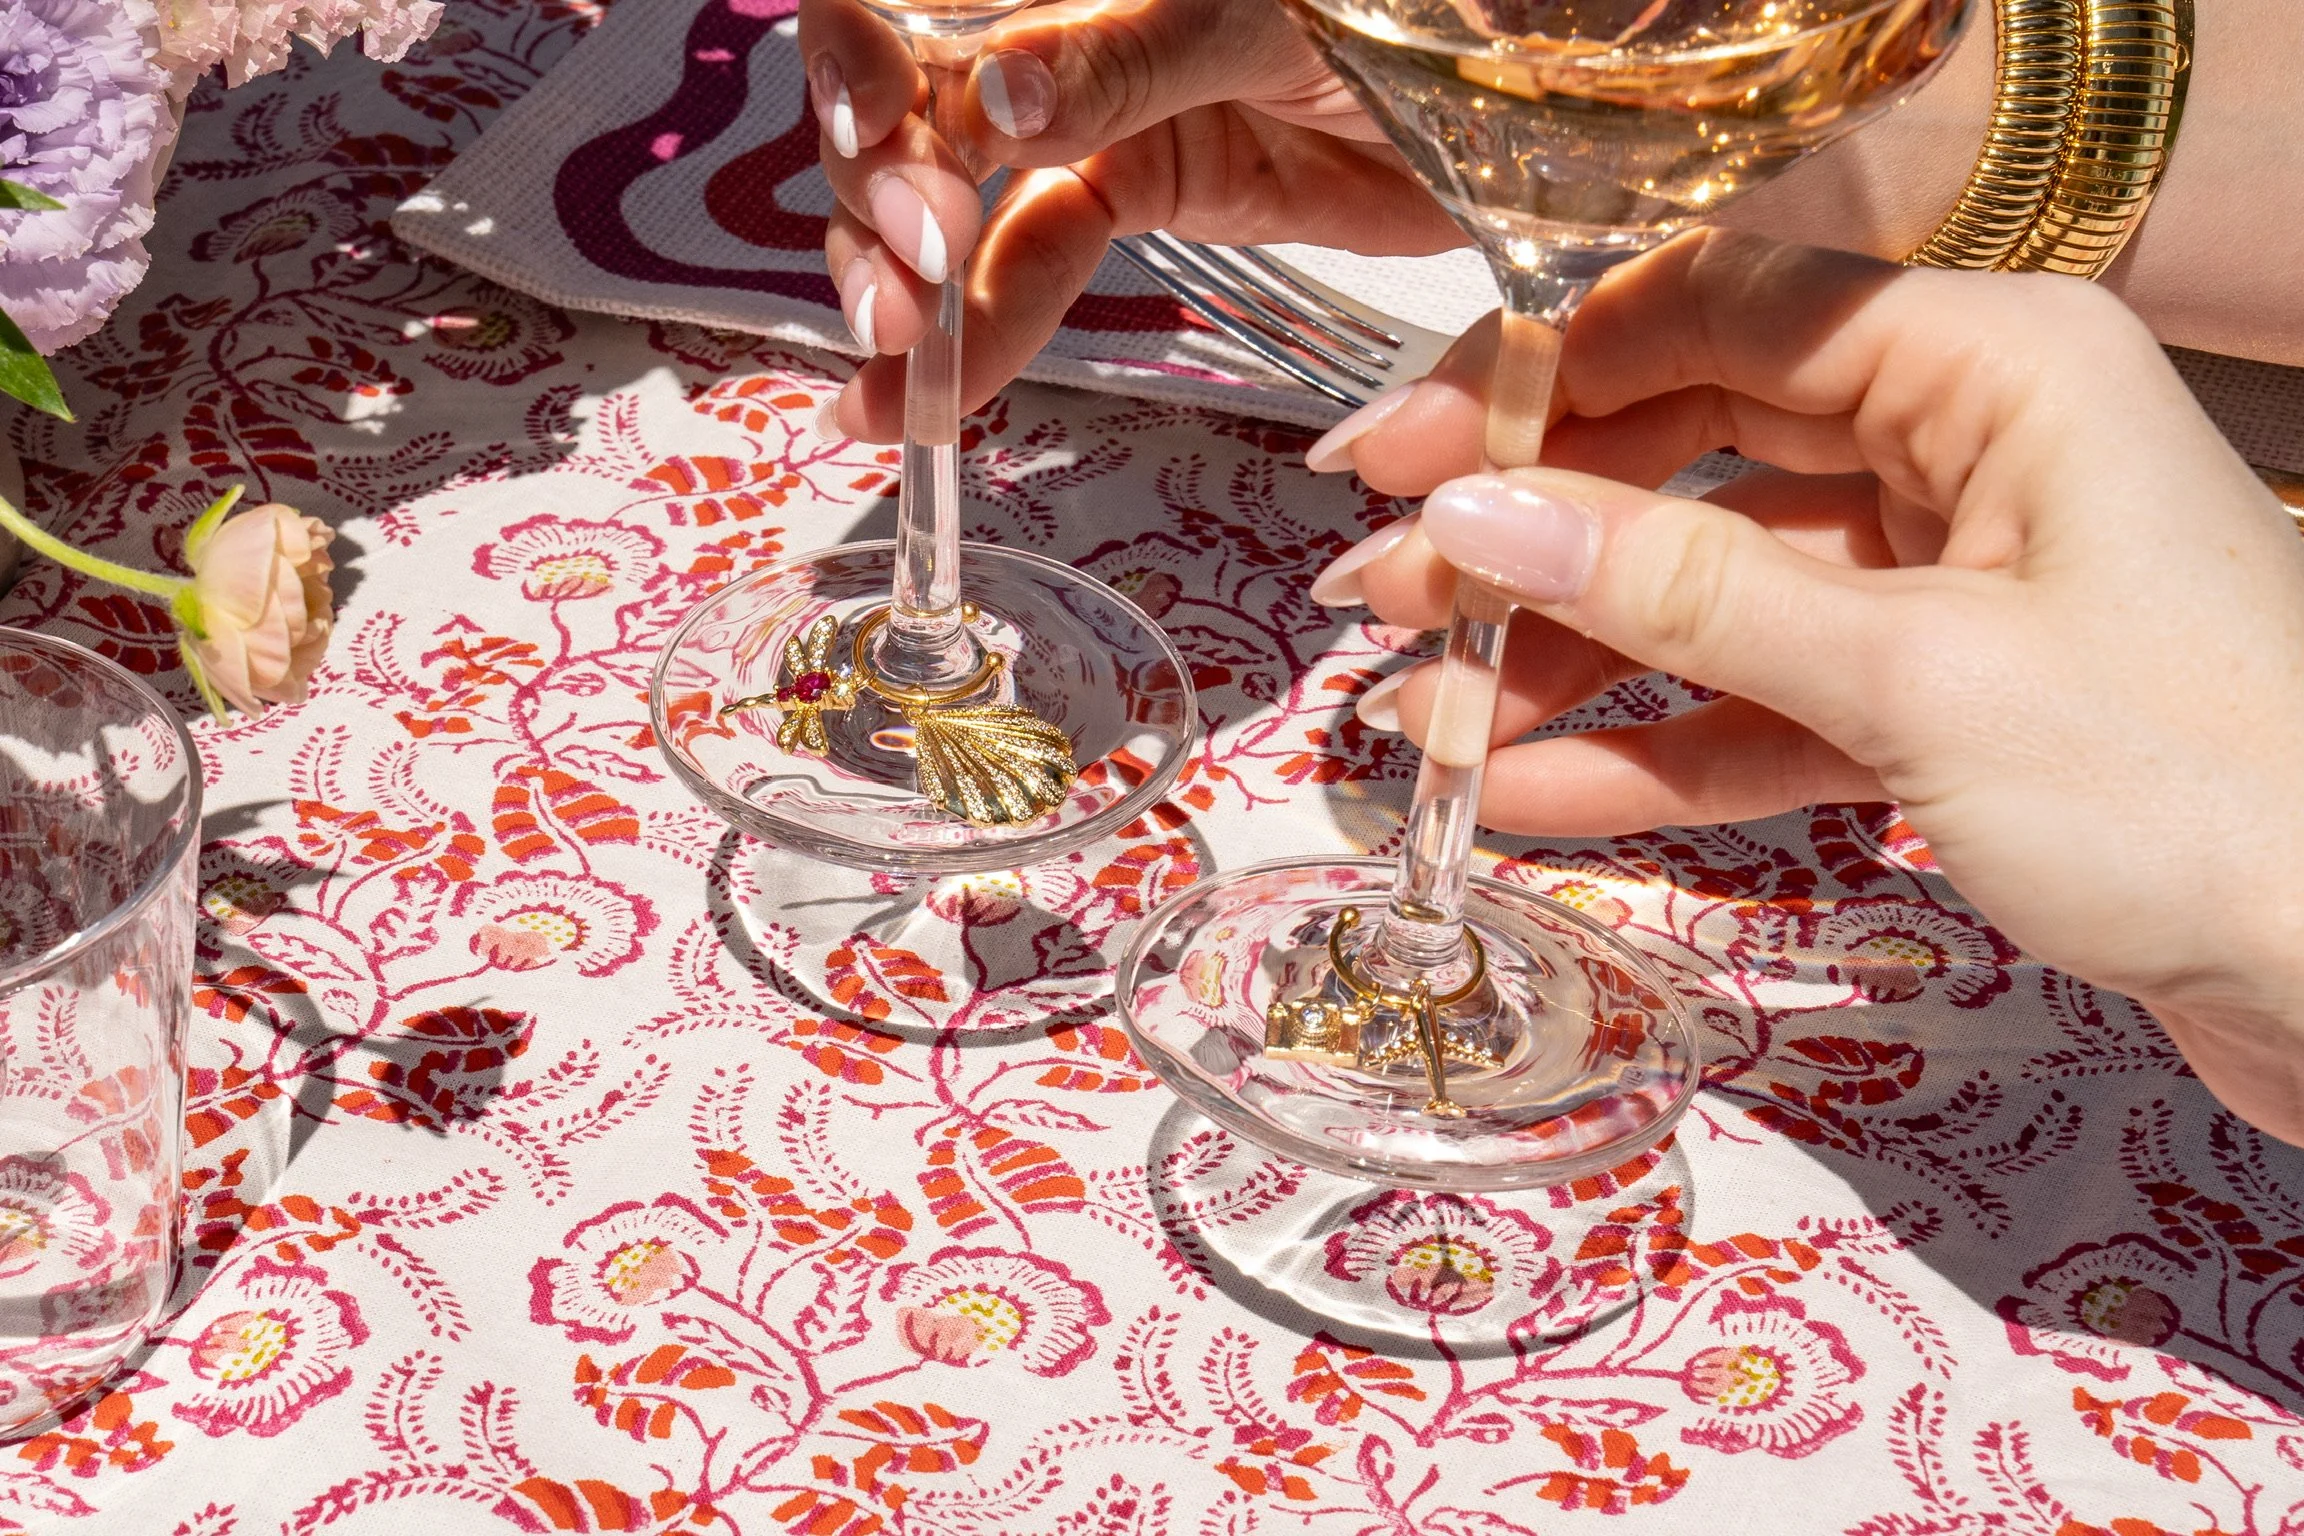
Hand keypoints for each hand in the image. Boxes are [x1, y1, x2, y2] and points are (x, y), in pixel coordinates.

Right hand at [796, 0, 1463, 439]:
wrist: (1528, 86)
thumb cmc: (1408, 15)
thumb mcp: (1264, 21)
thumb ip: (1128, 54)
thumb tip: (995, 98)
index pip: (902, 2)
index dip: (860, 70)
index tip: (887, 154)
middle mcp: (1056, 28)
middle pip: (900, 109)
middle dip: (877, 208)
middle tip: (905, 303)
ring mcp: (1090, 114)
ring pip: (948, 199)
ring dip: (904, 293)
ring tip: (892, 390)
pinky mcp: (1137, 192)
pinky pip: (1033, 263)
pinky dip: (980, 336)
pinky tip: (921, 411)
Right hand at [1315, 229, 2303, 1143]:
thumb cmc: (2204, 792)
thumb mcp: (1917, 676)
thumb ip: (1685, 592)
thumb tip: (1475, 512)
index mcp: (1991, 362)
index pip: (1714, 316)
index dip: (1533, 377)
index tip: (1393, 452)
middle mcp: (1968, 446)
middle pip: (1694, 455)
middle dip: (1528, 535)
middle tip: (1377, 601)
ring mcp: (1954, 582)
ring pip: (1714, 595)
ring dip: (1565, 660)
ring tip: (1416, 721)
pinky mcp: (1946, 707)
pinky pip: (1763, 707)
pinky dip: (1652, 750)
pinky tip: (1520, 794)